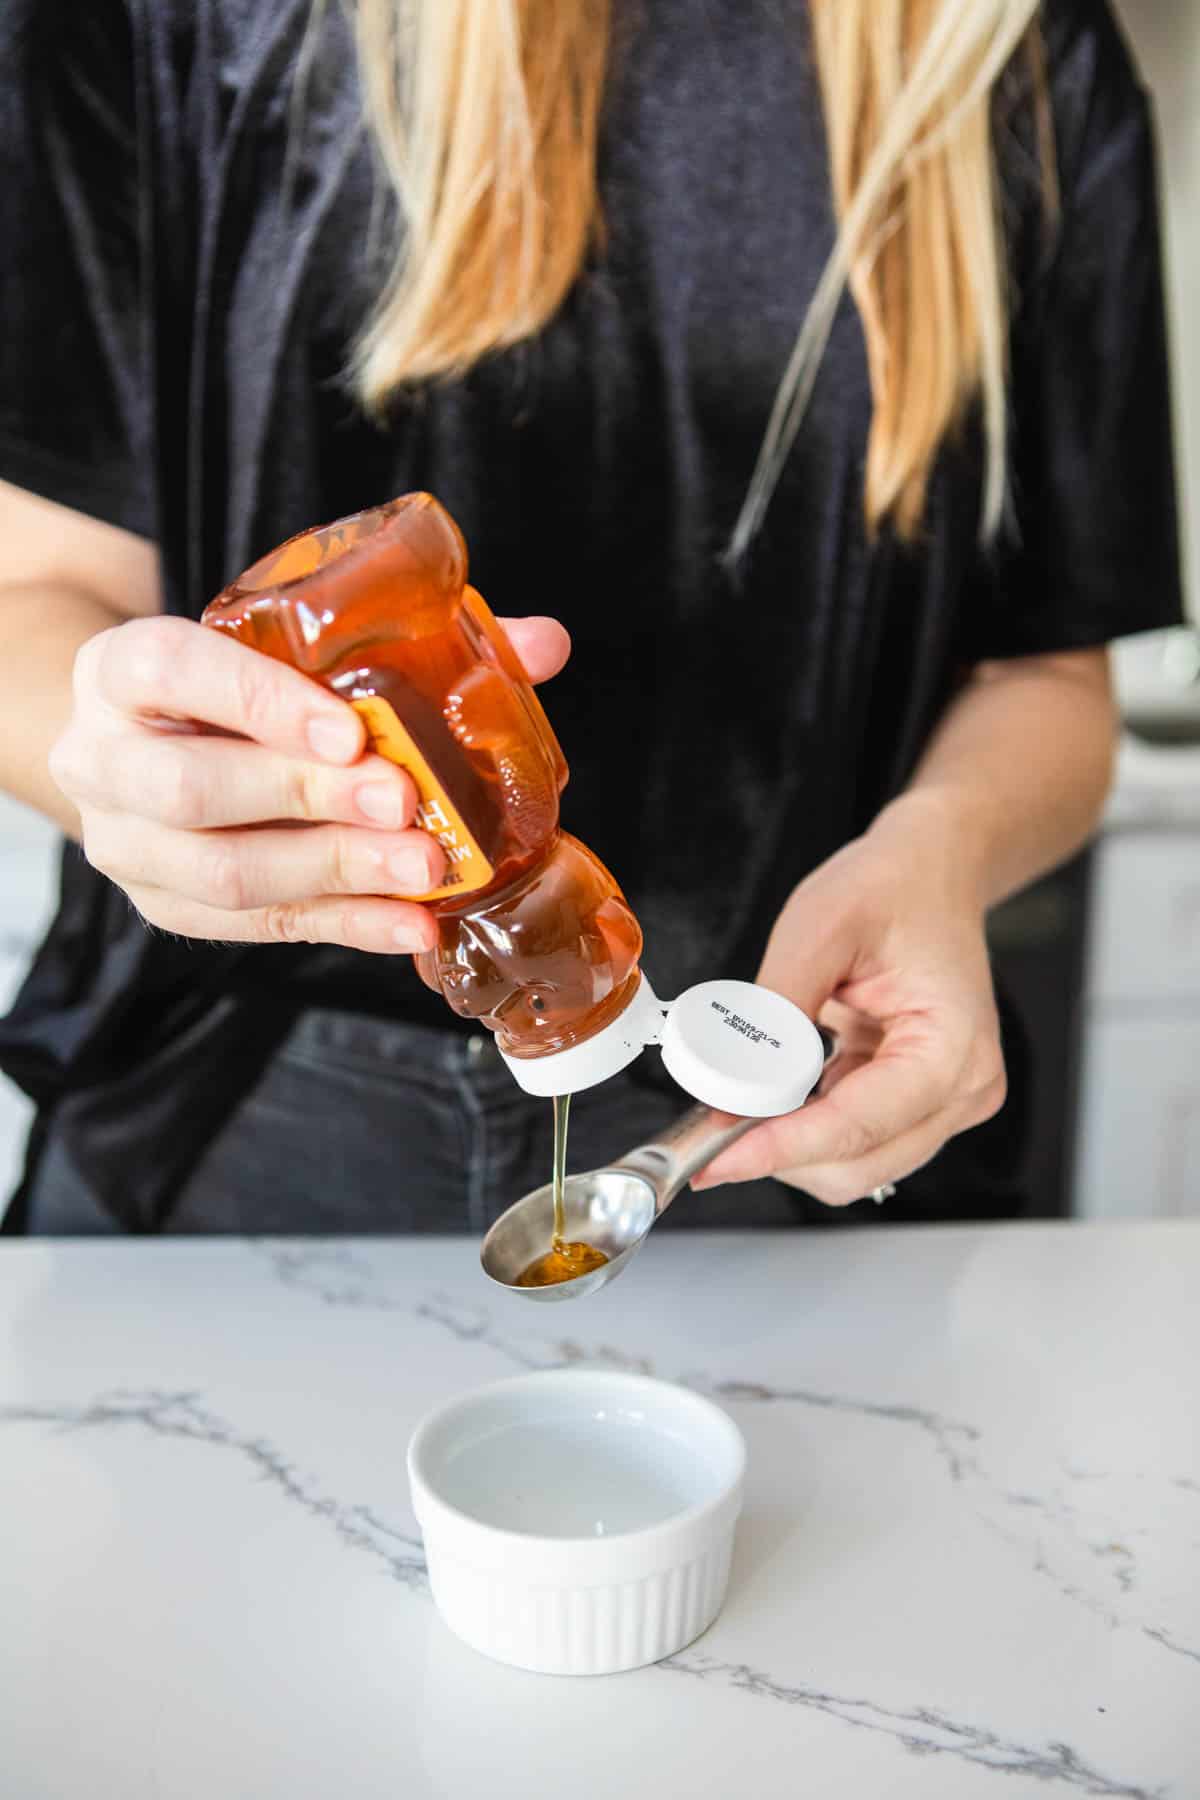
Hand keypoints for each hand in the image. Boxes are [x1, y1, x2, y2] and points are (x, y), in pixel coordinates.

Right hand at [49, 613, 568, 952]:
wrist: (153, 738)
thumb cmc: (240, 681)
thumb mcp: (291, 641)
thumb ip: (408, 635)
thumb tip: (543, 642)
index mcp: (120, 668)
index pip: (173, 670)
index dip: (260, 701)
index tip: (350, 727)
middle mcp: (99, 758)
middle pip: (196, 789)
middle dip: (311, 798)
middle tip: (406, 801)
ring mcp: (125, 846)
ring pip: (223, 875)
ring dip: (336, 873)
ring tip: (424, 868)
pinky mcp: (166, 908)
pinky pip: (259, 929)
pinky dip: (345, 926)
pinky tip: (414, 925)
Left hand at [692, 798, 1007, 1203]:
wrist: (931, 876)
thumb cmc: (892, 890)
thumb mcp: (818, 929)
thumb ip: (776, 1013)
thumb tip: (732, 1082)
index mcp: (953, 1048)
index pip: (857, 1126)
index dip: (780, 1148)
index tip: (717, 1158)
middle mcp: (963, 1089)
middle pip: (856, 1166)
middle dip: (778, 1154)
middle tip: (708, 1130)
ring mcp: (948, 1104)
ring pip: (854, 1166)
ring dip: (791, 1146)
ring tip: (742, 1101)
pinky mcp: (922, 1105)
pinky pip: (856, 1141)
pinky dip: (807, 1129)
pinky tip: (778, 1093)